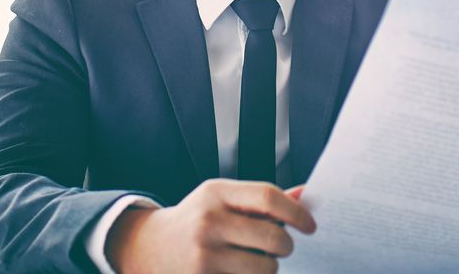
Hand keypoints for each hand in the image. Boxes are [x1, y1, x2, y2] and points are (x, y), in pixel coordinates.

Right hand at [106, 179, 314, 273]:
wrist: (149, 247)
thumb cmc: (196, 219)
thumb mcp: (222, 198)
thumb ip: (262, 199)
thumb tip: (305, 196)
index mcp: (216, 193)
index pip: (268, 197)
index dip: (296, 213)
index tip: (310, 225)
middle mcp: (208, 221)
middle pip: (273, 237)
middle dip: (286, 246)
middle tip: (283, 247)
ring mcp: (203, 254)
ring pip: (265, 268)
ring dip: (269, 267)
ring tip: (255, 260)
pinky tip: (239, 270)